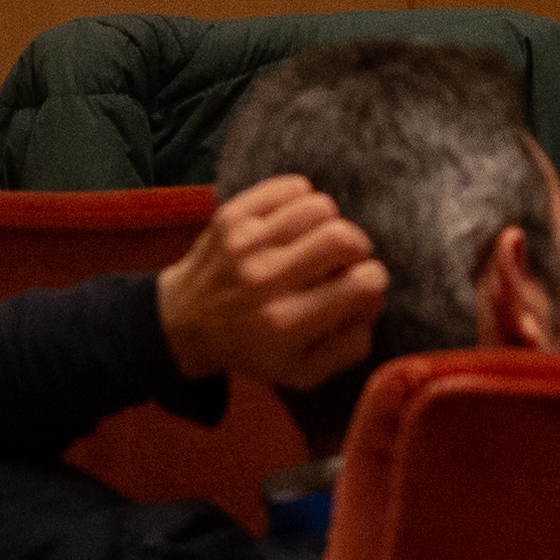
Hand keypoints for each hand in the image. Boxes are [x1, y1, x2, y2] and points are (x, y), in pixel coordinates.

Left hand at [158, 171, 392, 388]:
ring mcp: (246, 243)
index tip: (365, 281)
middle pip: (343, 237)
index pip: (361, 284)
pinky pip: (289, 187)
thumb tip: (374, 303)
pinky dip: (304, 199)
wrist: (184, 324)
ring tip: (318, 240)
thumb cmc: (252, 349)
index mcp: (288, 323)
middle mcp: (266, 280)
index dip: (375, 279)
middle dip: (359, 246)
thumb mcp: (302, 372)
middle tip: (347, 258)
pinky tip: (296, 222)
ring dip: (331, 222)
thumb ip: (349, 347)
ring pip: (319, 207)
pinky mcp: (232, 216)